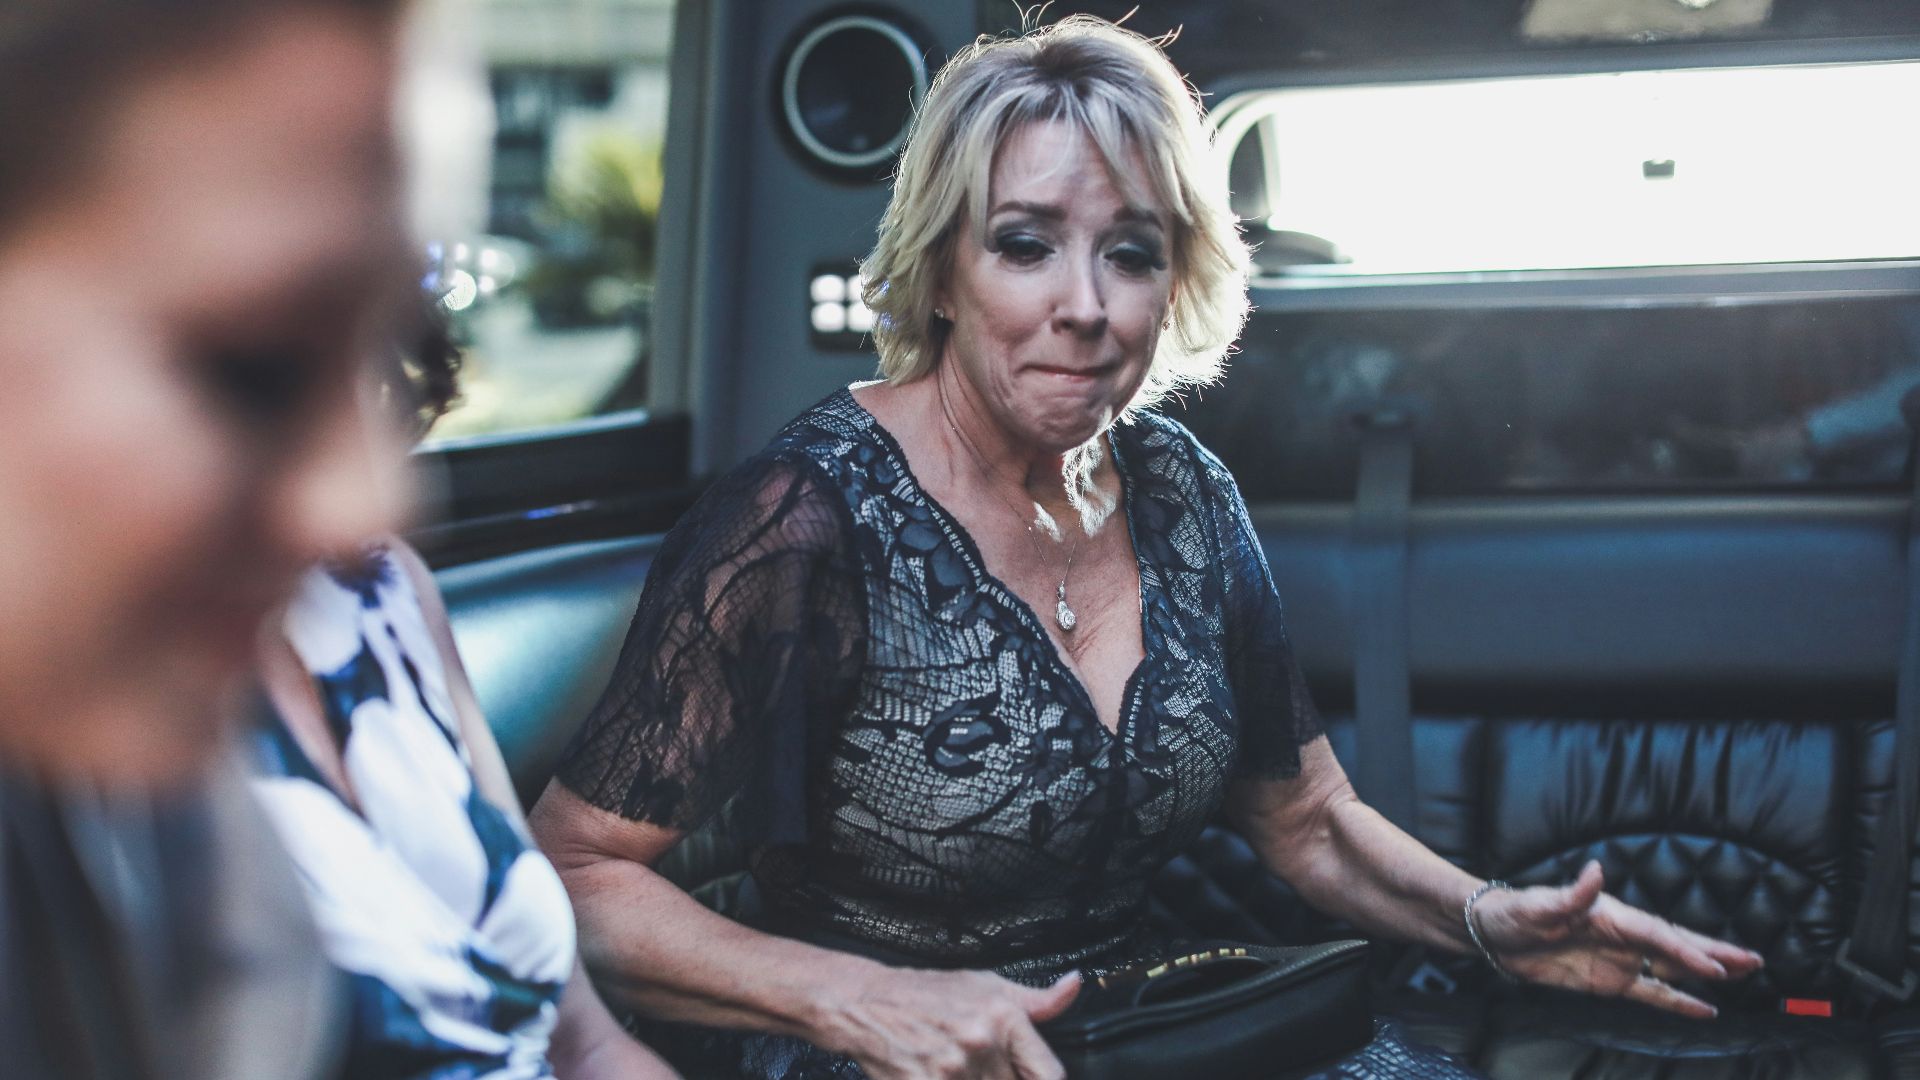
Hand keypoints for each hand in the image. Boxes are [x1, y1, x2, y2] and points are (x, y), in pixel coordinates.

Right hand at [821, 965, 1080, 1079]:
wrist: (868, 1004)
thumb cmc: (929, 994)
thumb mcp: (987, 985)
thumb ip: (1038, 999)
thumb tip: (1076, 986)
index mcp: (1003, 1018)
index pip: (1049, 1075)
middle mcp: (980, 1044)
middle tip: (988, 1073)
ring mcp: (951, 1070)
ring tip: (965, 1072)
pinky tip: (944, 1075)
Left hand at [1472, 860, 1764, 1017]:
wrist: (1492, 936)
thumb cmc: (1513, 913)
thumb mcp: (1537, 904)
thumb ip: (1570, 894)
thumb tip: (1594, 871)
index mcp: (1611, 915)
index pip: (1657, 934)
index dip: (1687, 951)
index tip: (1714, 966)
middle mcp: (1623, 936)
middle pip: (1676, 945)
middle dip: (1714, 953)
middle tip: (1753, 960)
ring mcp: (1620, 959)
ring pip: (1672, 968)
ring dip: (1706, 972)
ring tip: (1742, 975)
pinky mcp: (1610, 982)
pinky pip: (1651, 994)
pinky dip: (1679, 1002)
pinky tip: (1706, 1009)